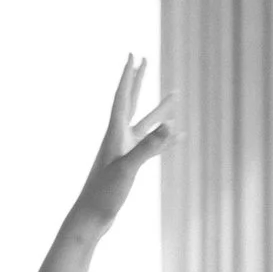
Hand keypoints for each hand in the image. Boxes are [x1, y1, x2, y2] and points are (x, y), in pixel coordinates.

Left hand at [64, 55, 174, 236]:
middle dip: (139, 80)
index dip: (128, 75)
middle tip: (145, 59)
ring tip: (176, 95)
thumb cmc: (104, 193)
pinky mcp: (130, 164)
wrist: (91, 217)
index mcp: (115, 133)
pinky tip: (180, 137)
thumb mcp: (128, 168)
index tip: (133, 54)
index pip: (122, 96)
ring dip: (160, 109)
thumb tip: (170, 126)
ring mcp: (125, 150)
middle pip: (131, 101)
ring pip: (146, 123)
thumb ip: (149, 147)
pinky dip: (167, 139)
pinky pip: (152, 146)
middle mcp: (119, 137)